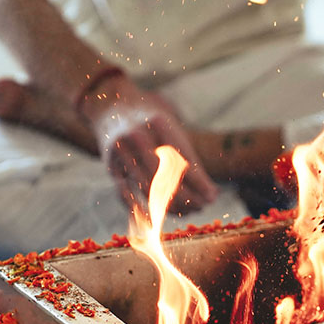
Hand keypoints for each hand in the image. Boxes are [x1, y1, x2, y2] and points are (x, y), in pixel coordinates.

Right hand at [81, 77, 217, 211]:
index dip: (199, 182)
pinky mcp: (110, 166)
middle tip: (203, 206)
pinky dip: (141, 210)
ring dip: (170, 206)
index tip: (213, 197)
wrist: (110, 104)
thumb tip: (209, 192)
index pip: (183, 159)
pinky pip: (125, 194)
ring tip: (189, 211)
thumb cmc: (150, 120)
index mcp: (158, 123)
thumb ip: (187, 155)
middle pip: (165, 177)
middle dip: (187, 197)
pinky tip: (156, 220)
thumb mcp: (170, 127)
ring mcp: (121, 152)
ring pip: (148, 189)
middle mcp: (137, 136)